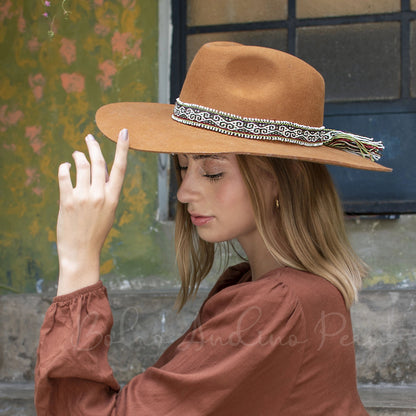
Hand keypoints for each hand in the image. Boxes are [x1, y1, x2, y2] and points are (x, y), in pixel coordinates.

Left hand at [56, 129, 128, 295]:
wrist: (81, 251)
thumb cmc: (95, 232)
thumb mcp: (108, 212)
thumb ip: (106, 193)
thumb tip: (100, 174)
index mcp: (113, 198)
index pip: (120, 168)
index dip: (122, 148)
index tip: (124, 133)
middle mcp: (100, 195)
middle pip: (98, 162)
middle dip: (94, 146)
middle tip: (89, 138)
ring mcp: (83, 197)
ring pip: (82, 166)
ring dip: (78, 156)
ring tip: (76, 155)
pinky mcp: (67, 201)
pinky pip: (64, 176)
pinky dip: (64, 167)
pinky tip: (64, 167)